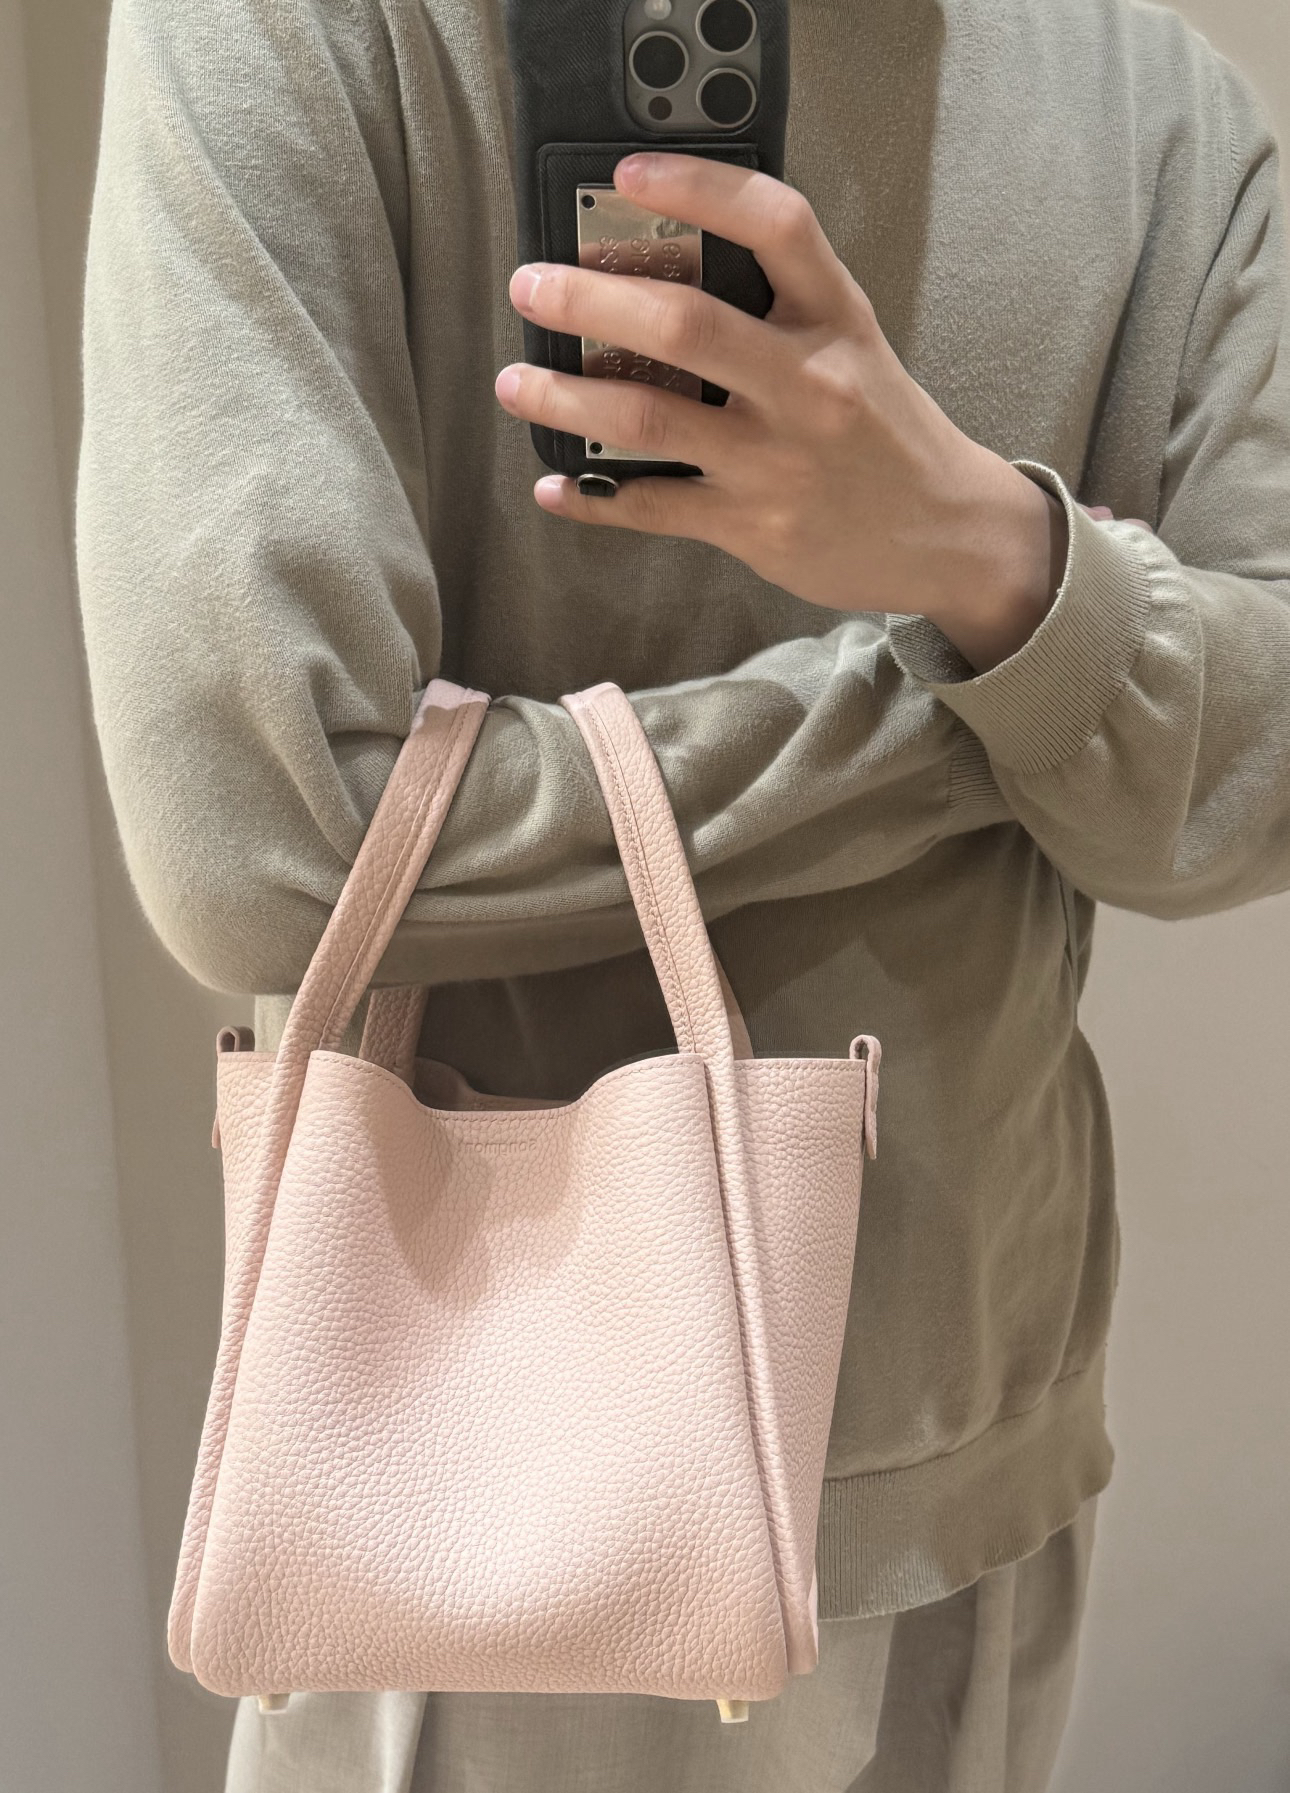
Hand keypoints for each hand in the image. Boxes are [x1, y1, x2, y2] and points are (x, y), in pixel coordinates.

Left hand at [494, 151, 1067, 672]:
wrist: (946, 533)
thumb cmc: (885, 434)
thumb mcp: (854, 346)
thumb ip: (780, 308)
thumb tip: (662, 274)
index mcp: (837, 321)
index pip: (774, 227)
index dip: (698, 189)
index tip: (629, 176)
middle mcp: (807, 385)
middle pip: (685, 326)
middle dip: (590, 299)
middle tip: (533, 286)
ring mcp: (776, 460)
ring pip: (646, 420)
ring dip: (565, 399)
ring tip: (517, 383)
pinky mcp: (753, 526)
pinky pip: (650, 506)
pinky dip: (591, 498)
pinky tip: (555, 487)